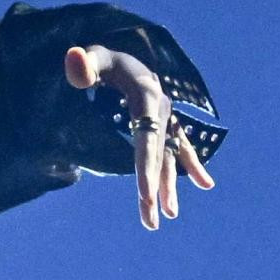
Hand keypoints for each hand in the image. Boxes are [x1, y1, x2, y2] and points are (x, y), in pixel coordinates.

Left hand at [65, 43, 218, 232]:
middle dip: (155, 189)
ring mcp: (166, 118)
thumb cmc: (104, 60)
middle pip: (159, 155)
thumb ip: (84, 63)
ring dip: (170, 187)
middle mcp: (161, 109)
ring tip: (170, 216)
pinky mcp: (165, 125)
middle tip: (150, 222)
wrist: (124, 57)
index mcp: (147, 96)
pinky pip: (181, 148)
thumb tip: (73, 57)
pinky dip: (192, 166)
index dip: (146, 167)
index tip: (145, 196)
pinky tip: (205, 185)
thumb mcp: (94, 59)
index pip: (146, 138)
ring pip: (169, 157)